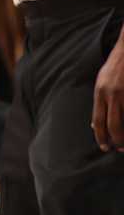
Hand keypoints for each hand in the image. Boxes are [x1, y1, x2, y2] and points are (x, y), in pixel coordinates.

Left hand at [94, 28, 123, 152]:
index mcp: (100, 92)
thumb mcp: (102, 81)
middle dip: (116, 139)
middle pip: (113, 124)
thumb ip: (100, 101)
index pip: (98, 120)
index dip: (101, 136)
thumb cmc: (117, 65)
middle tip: (118, 149)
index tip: (105, 146)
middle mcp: (113, 93)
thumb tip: (94, 124)